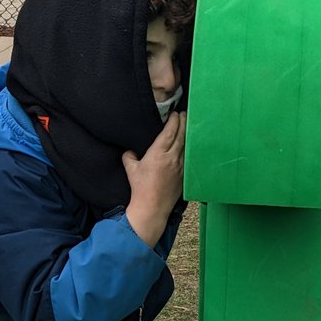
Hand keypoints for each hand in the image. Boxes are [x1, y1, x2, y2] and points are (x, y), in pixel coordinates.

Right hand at [123, 112, 184, 245]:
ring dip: (188, 133)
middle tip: (184, 114)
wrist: (152, 207)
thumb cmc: (140, 188)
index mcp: (158, 153)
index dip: (173, 121)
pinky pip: (189, 157)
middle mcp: (172, 158)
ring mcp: (180, 166)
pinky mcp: (184, 175)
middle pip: (181, 135)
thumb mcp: (131, 169)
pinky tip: (191, 144)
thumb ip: (129, 156)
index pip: (169, 132)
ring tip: (189, 125)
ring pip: (187, 145)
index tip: (175, 113)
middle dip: (183, 122)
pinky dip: (190, 148)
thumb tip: (129, 151)